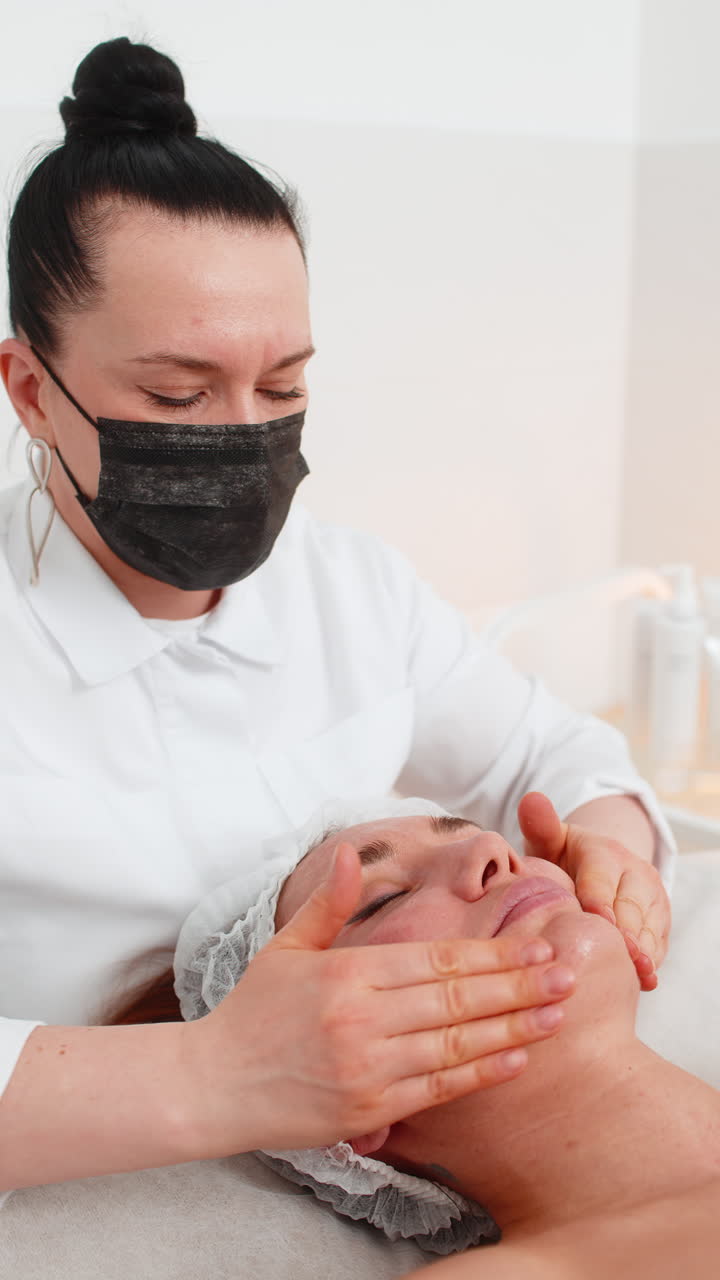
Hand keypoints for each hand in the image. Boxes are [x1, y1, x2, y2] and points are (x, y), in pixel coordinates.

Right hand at [182, 841, 574, 1156]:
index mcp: (347, 973)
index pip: (436, 960)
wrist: (211, 1086)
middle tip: (567, 972)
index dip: (492, 954)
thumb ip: (327, 903)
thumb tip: (349, 852)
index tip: (536, 943)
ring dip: (512, 1028)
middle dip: (518, 985)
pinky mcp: (368, 1111)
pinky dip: (479, 1073)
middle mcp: (362, 1020)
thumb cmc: (253, 1012)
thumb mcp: (285, 947)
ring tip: (556, 1013)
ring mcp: (367, 1069)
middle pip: (456, 998)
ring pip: (456, 1044)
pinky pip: (437, 1089)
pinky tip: (515, 1059)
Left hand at [518, 791, 669, 990]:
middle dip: (626, 933)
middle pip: (631, 906)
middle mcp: (634, 872)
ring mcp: (651, 897)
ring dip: (644, 951)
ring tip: (637, 975)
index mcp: (604, 852)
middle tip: (622, 958)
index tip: (599, 920)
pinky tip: (643, 980)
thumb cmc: (562, 858)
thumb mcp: (549, 840)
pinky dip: (651, 961)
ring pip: (649, 926)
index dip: (600, 899)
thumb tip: (531, 799)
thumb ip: (540, 825)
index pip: (602, 877)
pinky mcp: (659, 920)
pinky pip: (659, 942)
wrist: (596, 864)